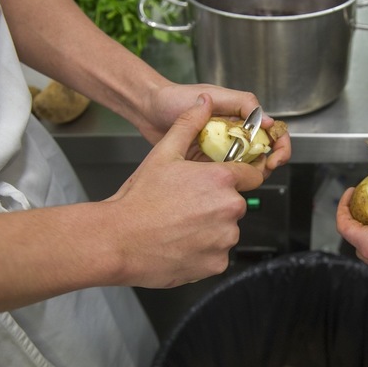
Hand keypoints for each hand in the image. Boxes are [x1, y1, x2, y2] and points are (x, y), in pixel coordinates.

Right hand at [104, 94, 264, 287]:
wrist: (117, 240)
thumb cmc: (138, 199)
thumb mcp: (163, 153)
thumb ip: (188, 125)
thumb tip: (203, 103)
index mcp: (222, 179)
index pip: (250, 175)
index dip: (236, 177)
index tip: (219, 184)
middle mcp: (230, 208)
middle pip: (235, 204)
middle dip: (216, 205)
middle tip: (185, 207)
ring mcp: (225, 238)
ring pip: (226, 231)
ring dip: (210, 230)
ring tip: (179, 227)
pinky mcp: (217, 263)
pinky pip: (217, 255)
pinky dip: (203, 252)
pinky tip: (180, 245)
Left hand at [138, 83, 290, 174]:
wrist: (148, 110)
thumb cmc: (176, 98)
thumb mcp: (214, 95)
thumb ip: (243, 103)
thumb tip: (268, 120)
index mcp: (242, 118)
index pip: (273, 133)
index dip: (280, 147)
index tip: (274, 157)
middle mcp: (235, 136)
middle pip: (263, 155)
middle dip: (267, 165)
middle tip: (261, 171)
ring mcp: (221, 151)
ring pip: (245, 169)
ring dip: (248, 175)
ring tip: (242, 176)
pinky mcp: (206, 165)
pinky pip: (222, 177)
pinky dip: (226, 181)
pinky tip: (220, 182)